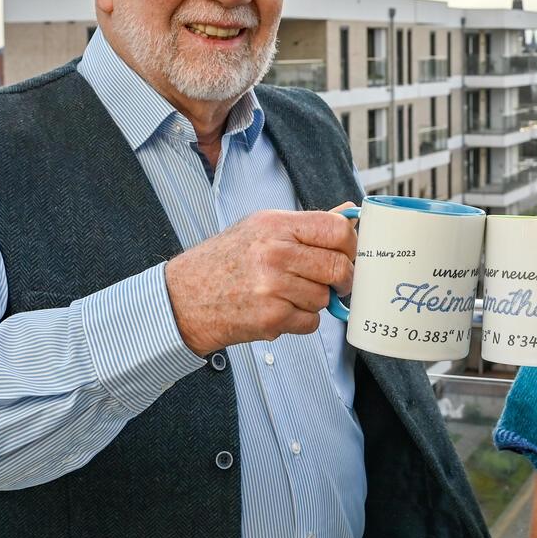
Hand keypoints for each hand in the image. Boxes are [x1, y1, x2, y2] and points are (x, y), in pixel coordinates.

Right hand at [165, 207, 356, 353]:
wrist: (184, 298)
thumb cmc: (224, 261)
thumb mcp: (260, 228)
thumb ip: (306, 225)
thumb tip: (348, 215)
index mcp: (275, 225)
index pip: (337, 230)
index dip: (352, 245)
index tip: (349, 254)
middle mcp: (274, 254)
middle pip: (339, 267)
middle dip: (343, 279)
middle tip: (335, 282)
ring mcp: (273, 288)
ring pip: (325, 298)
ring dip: (315, 300)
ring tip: (289, 294)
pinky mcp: (271, 319)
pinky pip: (311, 322)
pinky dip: (301, 320)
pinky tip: (280, 309)